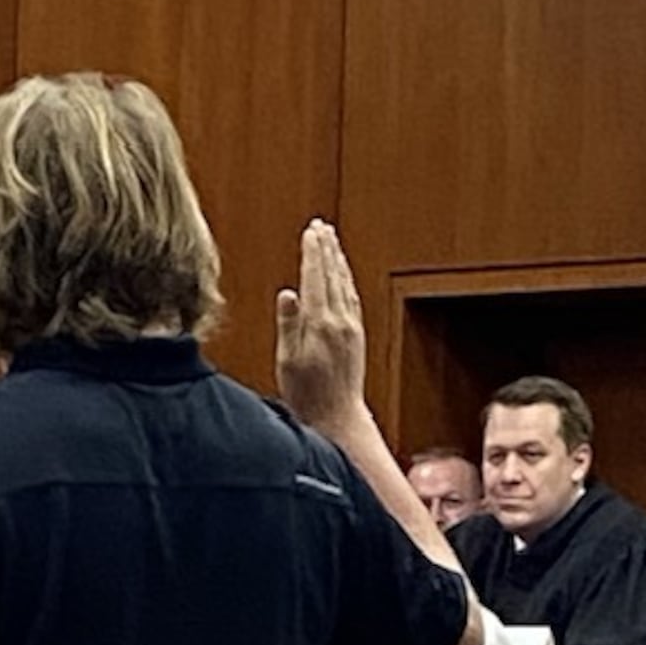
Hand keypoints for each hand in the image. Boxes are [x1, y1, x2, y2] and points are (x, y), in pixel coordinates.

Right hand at [275, 219, 365, 432]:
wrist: (338, 417)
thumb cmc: (307, 395)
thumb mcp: (288, 361)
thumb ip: (289, 324)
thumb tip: (289, 292)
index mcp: (320, 324)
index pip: (316, 278)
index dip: (313, 253)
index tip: (310, 232)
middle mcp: (340, 321)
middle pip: (333, 275)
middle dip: (326, 249)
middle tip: (321, 227)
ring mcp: (352, 327)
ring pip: (345, 283)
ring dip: (338, 260)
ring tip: (331, 241)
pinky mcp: (357, 335)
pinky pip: (352, 297)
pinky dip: (346, 279)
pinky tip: (342, 274)